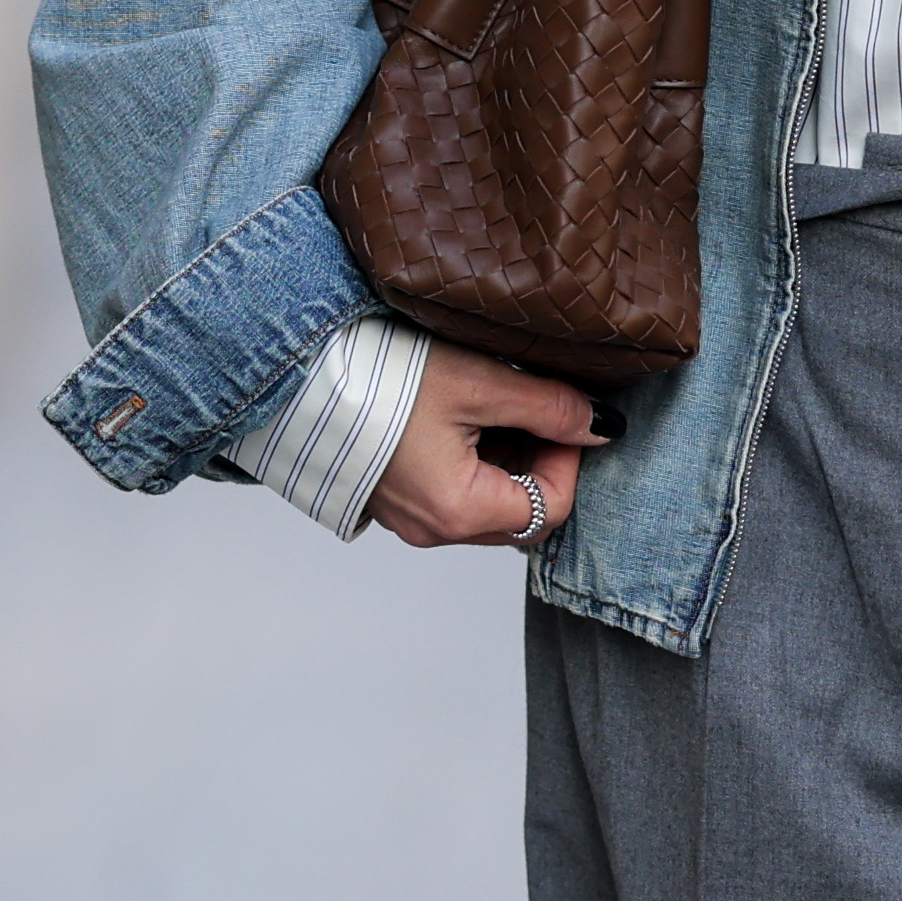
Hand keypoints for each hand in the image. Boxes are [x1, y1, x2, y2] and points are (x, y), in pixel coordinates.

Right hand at [369, 354, 615, 550]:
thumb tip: (601, 426)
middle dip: (541, 460)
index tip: (562, 413)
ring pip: (490, 504)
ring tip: (494, 403)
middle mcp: (434, 529)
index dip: (570, 459)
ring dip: (509, 459)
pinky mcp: (396, 499)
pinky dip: (475, 461)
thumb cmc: (379, 378)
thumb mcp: (477, 383)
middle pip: (522, 513)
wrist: (300, 371)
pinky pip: (455, 493)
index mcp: (458, 511)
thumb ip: (548, 407)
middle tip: (532, 404)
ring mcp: (411, 518)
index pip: (553, 508)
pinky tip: (463, 414)